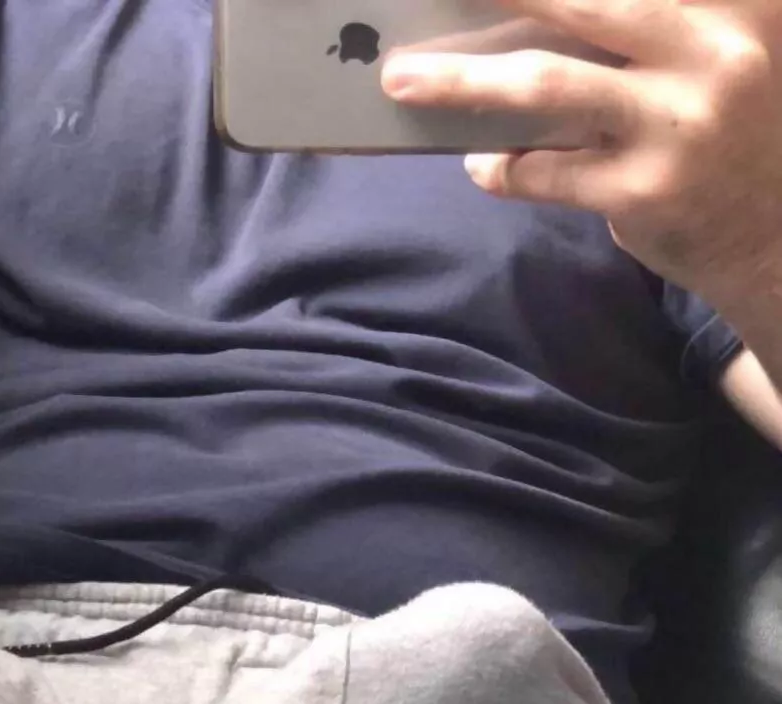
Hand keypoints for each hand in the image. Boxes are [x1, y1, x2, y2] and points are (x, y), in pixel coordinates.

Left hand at [381, 0, 781, 307]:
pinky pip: (543, 171)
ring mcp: (676, 124)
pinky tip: (483, 164)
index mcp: (732, 4)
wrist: (776, 236)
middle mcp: (712, 51)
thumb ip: (650, 29)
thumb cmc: (733, 134)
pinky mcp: (641, 191)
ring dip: (462, 81)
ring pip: (545, 87)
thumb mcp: (714, 56)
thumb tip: (534, 15)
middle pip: (581, 2)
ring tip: (403, 78)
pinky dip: (501, 168)